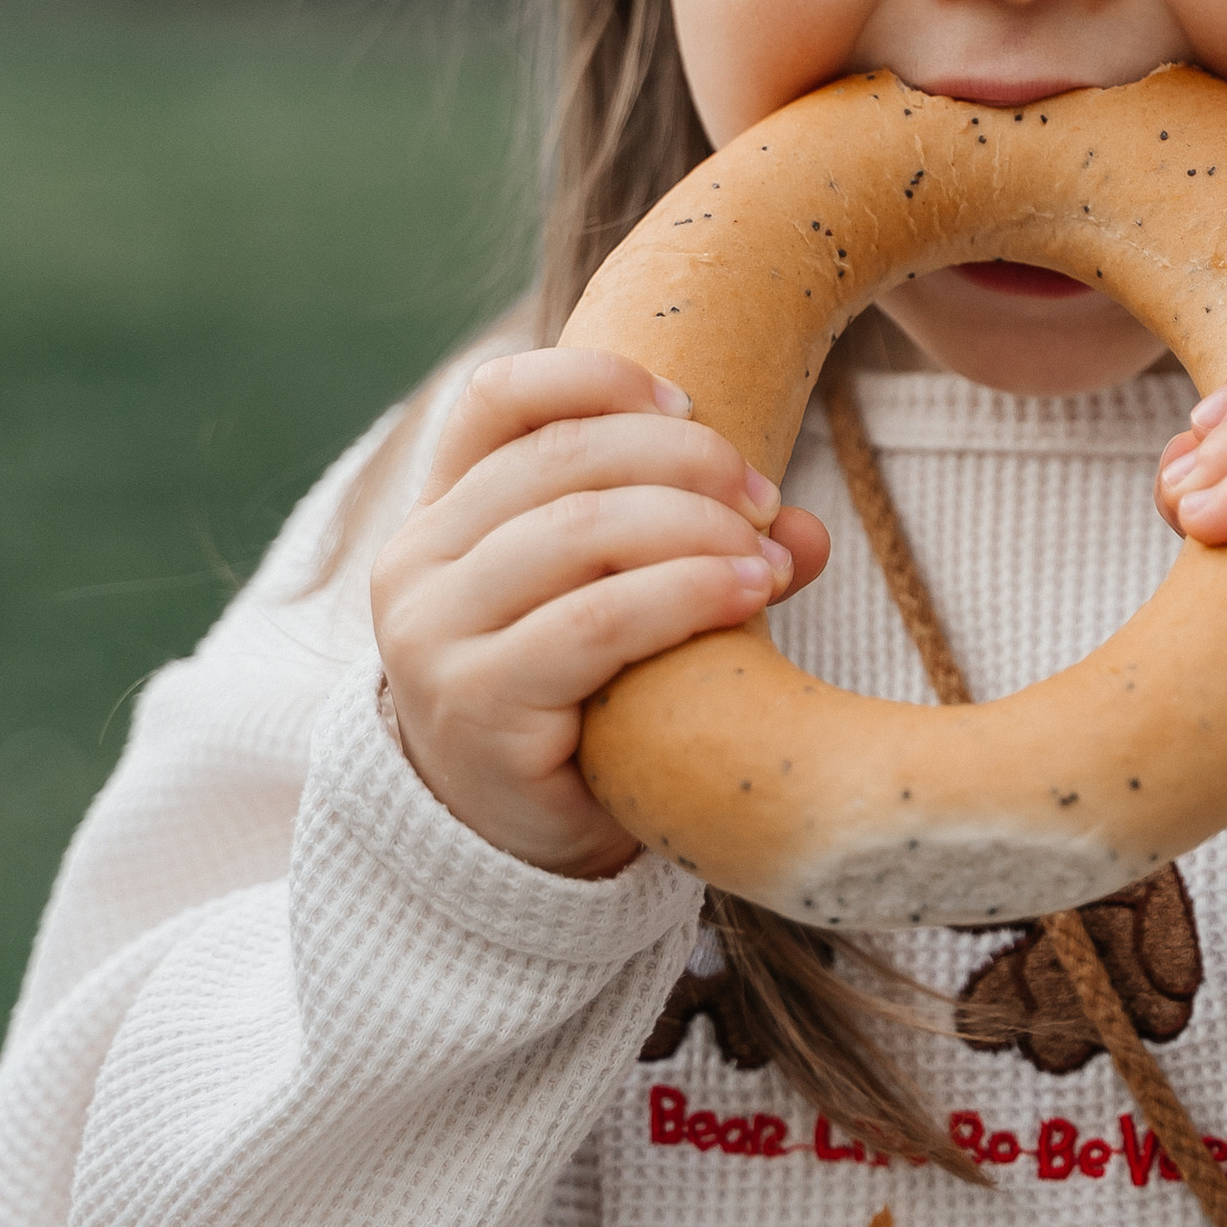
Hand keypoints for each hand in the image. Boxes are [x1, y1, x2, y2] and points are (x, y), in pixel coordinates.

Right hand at [373, 350, 828, 875]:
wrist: (512, 845)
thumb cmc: (579, 703)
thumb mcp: (621, 605)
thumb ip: (698, 550)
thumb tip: (808, 531)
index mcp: (441, 514)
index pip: (496, 399)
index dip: (597, 381)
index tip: (690, 401)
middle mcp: (418, 563)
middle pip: (561, 460)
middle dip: (684, 461)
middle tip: (763, 497)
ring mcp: (435, 635)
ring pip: (582, 531)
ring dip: (697, 528)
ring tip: (766, 557)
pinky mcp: (475, 704)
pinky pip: (597, 622)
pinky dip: (686, 593)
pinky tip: (750, 593)